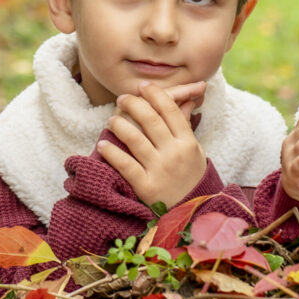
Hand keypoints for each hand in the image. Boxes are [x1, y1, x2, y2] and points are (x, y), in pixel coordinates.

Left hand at [98, 82, 206, 206]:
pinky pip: (125, 165)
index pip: (170, 110)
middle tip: (122, 98)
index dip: (156, 94)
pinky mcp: (146, 187)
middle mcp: (174, 154)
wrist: (192, 212)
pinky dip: (112, 153)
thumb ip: (184, 125)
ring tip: (112, 119)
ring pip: (135, 139)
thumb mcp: (194, 150)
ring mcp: (160, 170)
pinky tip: (104, 144)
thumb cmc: (191, 177)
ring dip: (120, 124)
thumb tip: (184, 98)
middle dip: (134, 104)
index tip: (143, 86)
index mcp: (188, 142)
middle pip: (151, 120)